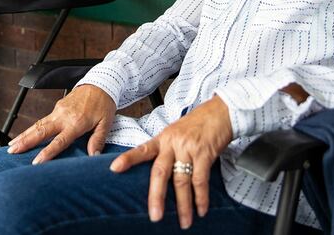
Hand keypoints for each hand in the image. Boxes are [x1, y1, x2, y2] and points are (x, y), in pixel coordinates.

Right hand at [7, 84, 116, 163]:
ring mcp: (58, 110)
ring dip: (23, 135)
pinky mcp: (57, 107)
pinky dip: (31, 129)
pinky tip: (24, 137)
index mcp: (76, 122)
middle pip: (41, 130)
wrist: (100, 83)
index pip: (59, 140)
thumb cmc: (104, 103)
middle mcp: (64, 116)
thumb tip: (93, 156)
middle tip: (12, 151)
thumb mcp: (106, 123)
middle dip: (25, 141)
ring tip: (11, 146)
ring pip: (37, 124)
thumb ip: (98, 140)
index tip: (36, 161)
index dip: (47, 152)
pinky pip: (42, 120)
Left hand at [109, 95, 232, 229]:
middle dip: (157, 196)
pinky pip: (200, 180)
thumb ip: (165, 150)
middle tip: (155, 216)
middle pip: (160, 172)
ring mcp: (188, 148)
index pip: (142, 150)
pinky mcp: (204, 153)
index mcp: (162, 139)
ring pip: (181, 181)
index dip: (128, 159)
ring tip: (184, 222)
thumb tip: (157, 175)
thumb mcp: (174, 133)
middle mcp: (172, 144)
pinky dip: (201, 197)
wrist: (219, 112)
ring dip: (183, 205)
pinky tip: (200, 210)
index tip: (114, 169)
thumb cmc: (196, 125)